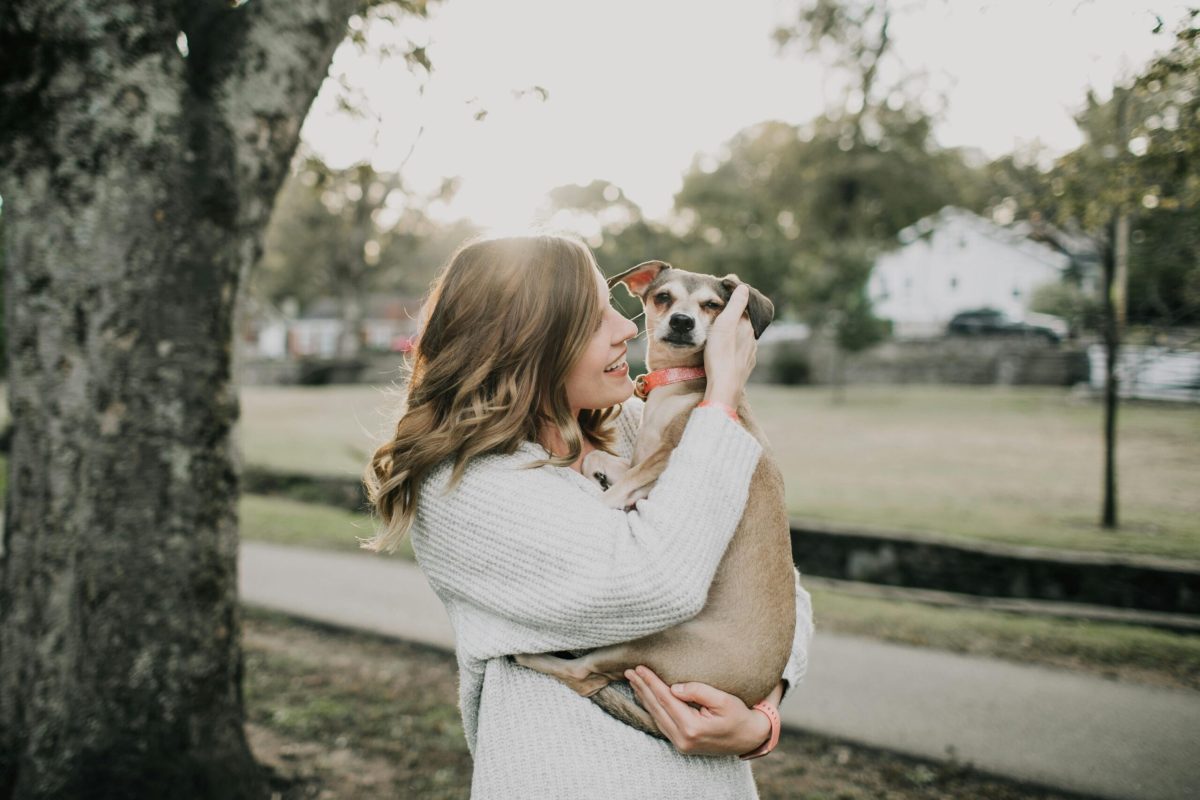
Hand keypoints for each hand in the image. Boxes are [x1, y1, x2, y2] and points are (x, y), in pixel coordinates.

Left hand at [625, 665, 777, 755]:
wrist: (749, 739)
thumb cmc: (739, 716)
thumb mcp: (724, 700)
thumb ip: (699, 691)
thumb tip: (674, 687)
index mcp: (692, 728)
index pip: (665, 699)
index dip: (651, 682)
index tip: (640, 667)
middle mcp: (683, 739)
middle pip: (657, 708)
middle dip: (642, 688)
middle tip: (629, 672)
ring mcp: (681, 744)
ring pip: (656, 716)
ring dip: (644, 698)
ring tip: (633, 681)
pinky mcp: (682, 744)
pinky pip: (662, 723)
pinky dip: (652, 708)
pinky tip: (646, 697)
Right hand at [703, 285, 756, 408]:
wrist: (724, 386)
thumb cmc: (720, 354)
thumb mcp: (724, 325)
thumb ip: (735, 305)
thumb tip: (744, 287)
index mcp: (748, 327)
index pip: (745, 309)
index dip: (736, 303)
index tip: (726, 298)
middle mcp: (752, 340)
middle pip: (745, 324)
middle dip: (736, 319)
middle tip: (722, 315)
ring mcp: (750, 355)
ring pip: (744, 340)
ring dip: (736, 335)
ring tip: (724, 334)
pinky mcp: (745, 367)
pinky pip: (741, 353)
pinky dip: (735, 349)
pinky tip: (728, 351)